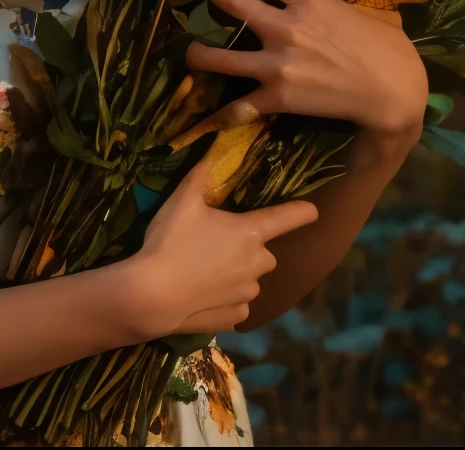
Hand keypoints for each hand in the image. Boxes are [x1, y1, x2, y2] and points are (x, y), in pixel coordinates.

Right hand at [114, 149, 319, 338]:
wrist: (151, 295)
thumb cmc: (170, 242)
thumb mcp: (182, 200)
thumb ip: (201, 174)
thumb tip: (215, 147)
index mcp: (250, 233)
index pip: (288, 218)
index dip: (302, 211)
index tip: (312, 211)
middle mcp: (257, 264)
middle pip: (265, 253)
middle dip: (250, 248)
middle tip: (218, 244)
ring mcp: (247, 293)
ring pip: (251, 279)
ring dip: (238, 274)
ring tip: (206, 272)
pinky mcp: (236, 317)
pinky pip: (239, 305)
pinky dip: (228, 300)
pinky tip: (204, 296)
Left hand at [184, 0, 428, 139]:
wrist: (395, 93)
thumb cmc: (386, 48)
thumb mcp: (353, 9)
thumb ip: (320, 2)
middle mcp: (285, 25)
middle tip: (217, 6)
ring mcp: (277, 64)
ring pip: (213, 55)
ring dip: (198, 53)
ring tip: (195, 54)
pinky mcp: (277, 99)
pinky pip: (235, 106)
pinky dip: (223, 110)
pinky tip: (214, 111)